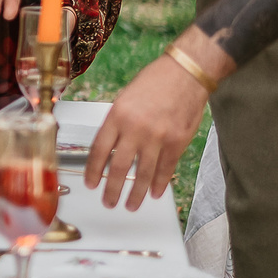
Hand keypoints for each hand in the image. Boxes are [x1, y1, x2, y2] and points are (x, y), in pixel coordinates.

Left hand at [82, 53, 210, 210]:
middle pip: (119, 167)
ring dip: (136, 193)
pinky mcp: (177, 142)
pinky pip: (165, 169)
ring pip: (143, 173)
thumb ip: (117, 122)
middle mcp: (135, 128)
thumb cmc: (156, 81)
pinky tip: (154, 193)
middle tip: (108, 202)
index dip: (93, 170)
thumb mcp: (125, 97)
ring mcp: (157, 137)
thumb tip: (110, 148)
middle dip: (112, 189)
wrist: (187, 72)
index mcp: (117, 115)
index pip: (99, 149)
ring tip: (131, 204)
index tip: (90, 183)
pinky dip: (159, 183)